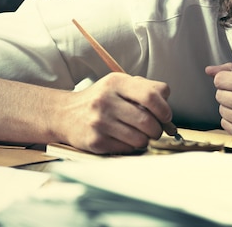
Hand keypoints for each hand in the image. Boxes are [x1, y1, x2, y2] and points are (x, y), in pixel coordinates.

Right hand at [56, 73, 172, 153]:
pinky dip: (131, 147)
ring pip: (139, 138)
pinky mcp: (94, 141)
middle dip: (157, 129)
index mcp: (116, 83)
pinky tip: (124, 139)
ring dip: (146, 139)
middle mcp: (105, 101)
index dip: (164, 109)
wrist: (64, 114)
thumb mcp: (120, 84)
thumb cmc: (101, 99)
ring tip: (140, 135)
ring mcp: (99, 122)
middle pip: (147, 121)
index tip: (166, 116)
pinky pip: (126, 149)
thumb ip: (147, 88)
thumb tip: (167, 104)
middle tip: (155, 129)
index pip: (151, 96)